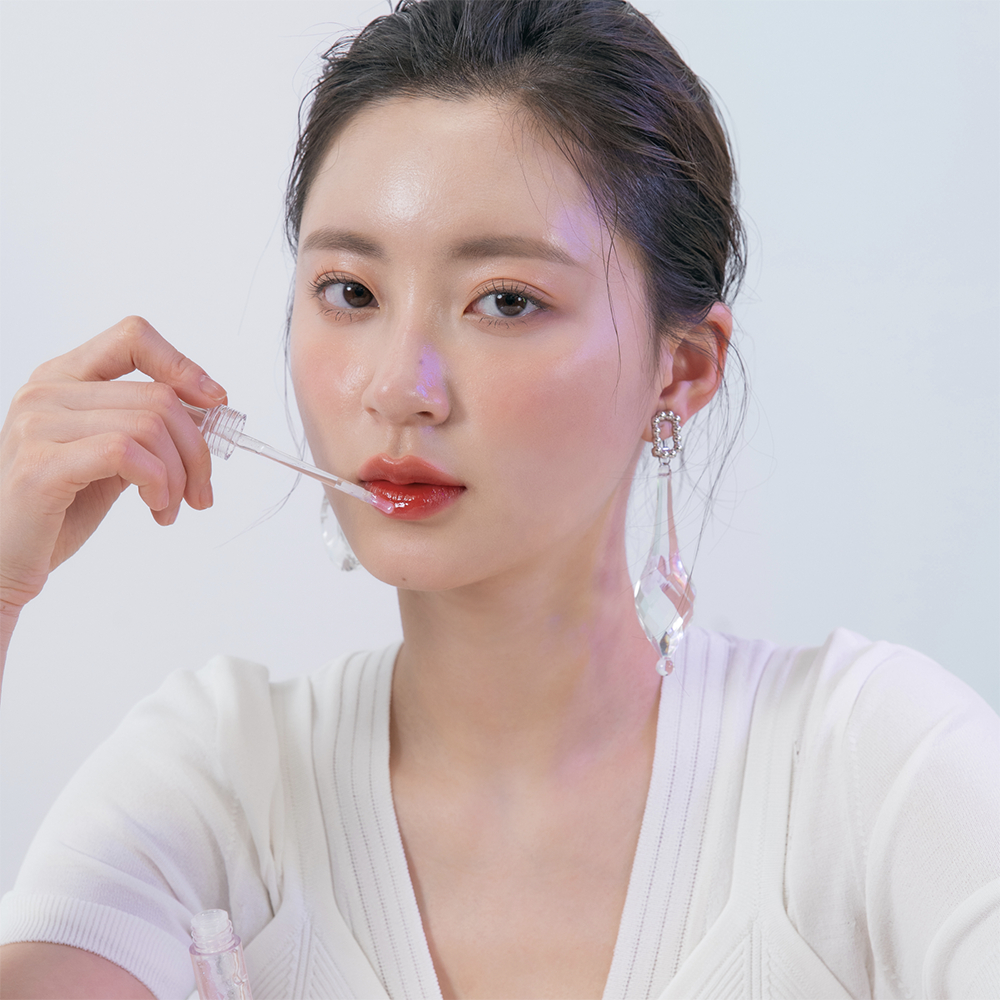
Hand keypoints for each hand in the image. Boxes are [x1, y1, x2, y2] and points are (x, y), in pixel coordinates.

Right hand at [0, 316, 226, 633]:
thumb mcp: (114, 458)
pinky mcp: (40, 465)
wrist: (5, 561)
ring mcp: (37, 425)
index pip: (132, 337)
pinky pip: (125, 453)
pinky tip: (155, 509)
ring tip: (170, 507)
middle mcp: (45, 391)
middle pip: (159, 397)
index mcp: (63, 378)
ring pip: (150, 426)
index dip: (183, 366)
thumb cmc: (59, 510)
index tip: (215, 402)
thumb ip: (150, 428)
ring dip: (179, 476)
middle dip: (196, 451)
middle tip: (199, 493)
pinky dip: (158, 483)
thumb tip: (211, 409)